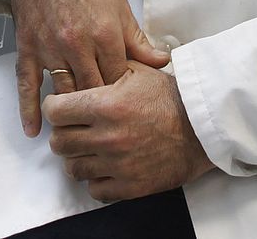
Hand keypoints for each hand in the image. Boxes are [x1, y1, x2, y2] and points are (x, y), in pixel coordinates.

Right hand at [9, 0, 168, 137]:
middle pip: (92, 91)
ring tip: (79, 133)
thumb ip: (137, 39)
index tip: (128, 106)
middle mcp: (77, 45)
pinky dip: (29, 109)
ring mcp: (50, 48)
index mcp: (105, 33)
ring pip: (64, 92)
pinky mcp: (28, 47)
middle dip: (101, 108)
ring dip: (72, 113)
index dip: (124, 95)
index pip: (119, 80)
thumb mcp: (119, 4)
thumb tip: (161, 62)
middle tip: (107, 124)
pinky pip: (27, 85)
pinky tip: (34, 130)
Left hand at [45, 61, 214, 201]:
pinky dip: (96, 179)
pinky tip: (105, 166)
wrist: (202, 128)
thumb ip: (105, 68)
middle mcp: (107, 137)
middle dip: (63, 133)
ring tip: (90, 148)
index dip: (55, 108)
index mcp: (105, 105)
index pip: (55, 112)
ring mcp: (118, 165)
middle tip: (74, 128)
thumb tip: (80, 67)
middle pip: (59, 142)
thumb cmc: (169, 97)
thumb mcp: (137, 71)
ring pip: (73, 168)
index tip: (61, 108)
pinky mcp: (130, 186)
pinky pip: (95, 190)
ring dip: (77, 157)